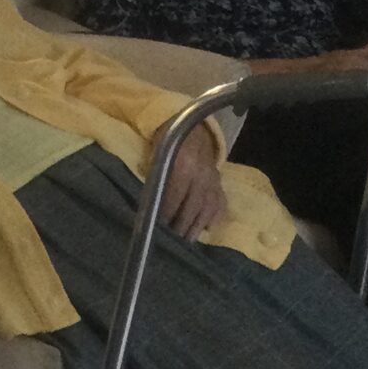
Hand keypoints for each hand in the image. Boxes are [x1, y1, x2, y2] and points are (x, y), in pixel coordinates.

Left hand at [154, 124, 227, 240]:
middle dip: (181, 227)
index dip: (165, 214)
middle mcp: (202, 173)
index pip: (174, 196)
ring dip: (196, 227)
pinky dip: (215, 217)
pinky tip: (208, 229)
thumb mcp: (156, 155)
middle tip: (172, 243)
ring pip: (207, 208)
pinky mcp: (220, 182)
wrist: (191, 125)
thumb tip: (147, 206)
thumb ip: (155, 178)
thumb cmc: (166, 143)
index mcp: (183, 165)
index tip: (156, 230)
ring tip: (186, 242)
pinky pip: (220, 203)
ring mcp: (214, 179)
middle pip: (193, 207)